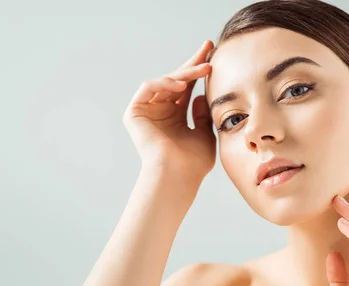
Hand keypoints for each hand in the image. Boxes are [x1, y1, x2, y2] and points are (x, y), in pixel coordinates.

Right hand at [123, 40, 216, 186]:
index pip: (188, 89)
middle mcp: (160, 113)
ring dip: (185, 73)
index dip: (199, 72)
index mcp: (175, 118)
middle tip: (209, 46)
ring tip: (204, 69)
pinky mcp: (134, 113)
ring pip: (165, 82)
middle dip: (193, 63)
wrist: (177, 175)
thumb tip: (200, 96)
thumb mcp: (205, 133)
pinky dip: (164, 83)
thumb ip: (203, 114)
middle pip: (177, 81)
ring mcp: (147, 112)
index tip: (214, 56)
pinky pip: (148, 87)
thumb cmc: (193, 162)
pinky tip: (182, 84)